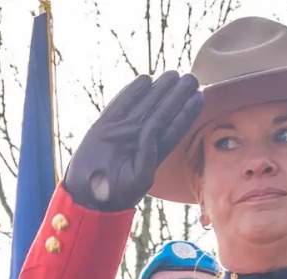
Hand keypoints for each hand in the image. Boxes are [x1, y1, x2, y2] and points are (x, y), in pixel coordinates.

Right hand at [62, 70, 203, 210]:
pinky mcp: (104, 125)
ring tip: (173, 74)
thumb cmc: (117, 193)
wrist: (87, 195)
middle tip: (191, 79)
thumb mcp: (140, 178)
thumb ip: (149, 156)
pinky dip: (131, 92)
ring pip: (144, 105)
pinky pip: (120, 104)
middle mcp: (140, 138)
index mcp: (153, 152)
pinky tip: (144, 80)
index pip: (174, 128)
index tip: (198, 97)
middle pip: (162, 112)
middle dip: (176, 96)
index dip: (186, 113)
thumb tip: (152, 133)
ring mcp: (123, 130)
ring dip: (159, 90)